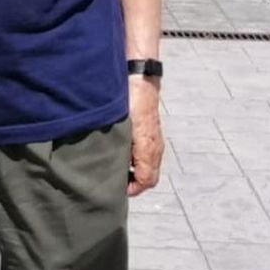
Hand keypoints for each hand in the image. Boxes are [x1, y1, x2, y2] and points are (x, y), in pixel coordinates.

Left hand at [126, 77, 163, 195]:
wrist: (139, 80)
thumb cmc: (128, 102)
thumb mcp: (121, 129)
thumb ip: (119, 150)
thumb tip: (113, 168)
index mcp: (148, 150)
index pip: (146, 181)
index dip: (132, 189)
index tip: (118, 188)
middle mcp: (155, 147)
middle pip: (150, 177)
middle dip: (135, 183)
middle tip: (117, 181)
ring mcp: (155, 140)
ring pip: (150, 165)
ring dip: (136, 171)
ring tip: (118, 168)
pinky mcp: (152, 132)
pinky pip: (149, 154)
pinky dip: (139, 159)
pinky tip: (124, 152)